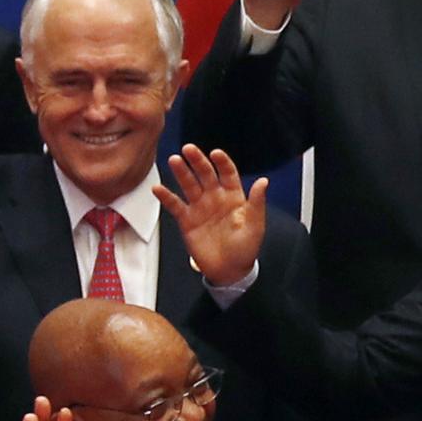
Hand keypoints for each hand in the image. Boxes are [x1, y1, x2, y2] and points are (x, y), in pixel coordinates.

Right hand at [153, 146, 267, 290]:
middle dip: (197, 161)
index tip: (216, 153)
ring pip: (189, 185)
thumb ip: (257, 203)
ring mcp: (200, 207)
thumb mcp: (255, 226)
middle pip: (205, 174)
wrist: (229, 271)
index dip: (222, 162)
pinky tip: (158, 188)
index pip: (228, 174)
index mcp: (234, 197)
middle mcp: (215, 198)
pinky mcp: (187, 220)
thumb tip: (263, 181)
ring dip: (181, 173)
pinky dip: (166, 196)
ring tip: (174, 160)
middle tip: (188, 149)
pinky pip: (175, 205)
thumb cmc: (245, 249)